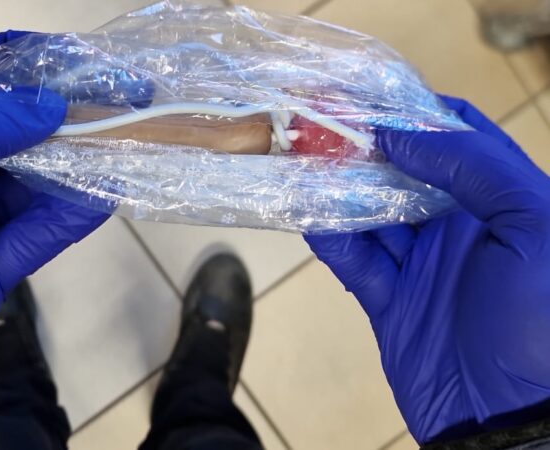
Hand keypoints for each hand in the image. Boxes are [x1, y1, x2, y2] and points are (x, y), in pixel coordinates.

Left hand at [0, 32, 108, 365]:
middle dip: (61, 111)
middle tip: (114, 98)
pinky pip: (43, 231)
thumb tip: (45, 105)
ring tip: (118, 141)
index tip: (65, 57)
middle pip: (11, 125)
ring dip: (76, 161)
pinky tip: (106, 191)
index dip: (16, 59)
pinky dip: (75, 212)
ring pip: (35, 177)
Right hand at [304, 97, 549, 443]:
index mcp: (501, 202)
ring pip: (372, 212)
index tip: (372, 98)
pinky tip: (308, 214)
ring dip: (339, 187)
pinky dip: (331, 237)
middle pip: (405, 171)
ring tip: (304, 159)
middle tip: (320, 123)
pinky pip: (354, 261)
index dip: (416, 113)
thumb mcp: (536, 226)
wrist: (511, 417)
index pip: (458, 138)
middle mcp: (461, 226)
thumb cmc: (540, 317)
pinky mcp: (390, 300)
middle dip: (365, 146)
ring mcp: (423, 264)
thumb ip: (475, 168)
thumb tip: (402, 135)